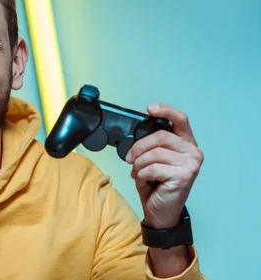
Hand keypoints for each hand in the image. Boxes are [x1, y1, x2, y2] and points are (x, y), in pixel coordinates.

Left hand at [126, 104, 203, 228]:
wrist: (161, 212)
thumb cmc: (156, 184)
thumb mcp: (153, 159)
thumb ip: (152, 144)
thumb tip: (137, 128)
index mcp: (186, 143)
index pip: (180, 119)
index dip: (165, 111)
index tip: (149, 109)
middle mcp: (193, 152)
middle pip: (160, 136)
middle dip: (139, 147)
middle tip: (129, 158)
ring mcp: (191, 164)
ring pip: (154, 153)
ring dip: (138, 164)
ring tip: (137, 172)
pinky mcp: (184, 176)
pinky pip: (153, 168)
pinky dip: (142, 174)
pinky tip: (144, 180)